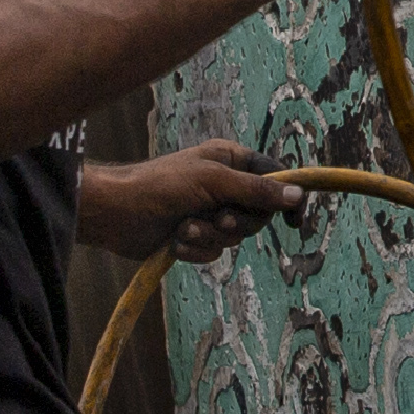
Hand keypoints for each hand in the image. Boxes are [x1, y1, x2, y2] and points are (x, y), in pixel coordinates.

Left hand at [80, 141, 303, 262]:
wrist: (116, 213)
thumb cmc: (161, 185)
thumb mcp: (214, 182)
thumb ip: (257, 190)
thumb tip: (296, 195)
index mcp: (231, 161)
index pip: (274, 178)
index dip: (286, 198)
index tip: (295, 221)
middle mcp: (224, 185)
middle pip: (258, 214)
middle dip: (235, 222)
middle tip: (217, 217)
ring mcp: (210, 212)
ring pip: (235, 237)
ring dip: (209, 235)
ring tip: (186, 226)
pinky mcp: (196, 236)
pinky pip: (213, 252)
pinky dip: (195, 248)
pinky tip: (175, 239)